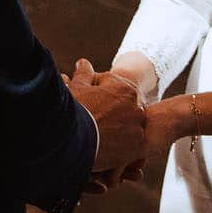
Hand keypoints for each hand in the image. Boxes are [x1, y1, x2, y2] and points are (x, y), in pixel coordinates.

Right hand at [68, 58, 143, 181]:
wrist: (73, 140)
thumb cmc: (74, 110)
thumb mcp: (77, 88)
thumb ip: (84, 74)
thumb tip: (84, 63)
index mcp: (124, 88)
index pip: (113, 91)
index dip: (97, 97)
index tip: (87, 106)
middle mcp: (136, 107)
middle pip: (123, 111)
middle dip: (110, 115)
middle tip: (93, 123)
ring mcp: (138, 128)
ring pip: (128, 129)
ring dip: (117, 133)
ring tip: (98, 138)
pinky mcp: (138, 148)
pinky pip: (132, 148)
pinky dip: (122, 149)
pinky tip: (106, 149)